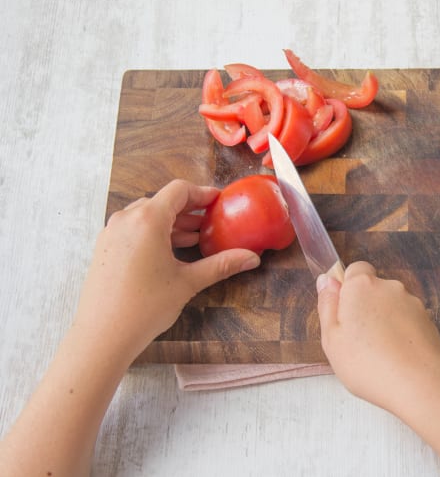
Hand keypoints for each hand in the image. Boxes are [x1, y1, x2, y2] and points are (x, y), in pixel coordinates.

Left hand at [74, 179, 259, 360]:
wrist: (102, 335)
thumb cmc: (144, 307)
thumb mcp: (188, 282)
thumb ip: (221, 265)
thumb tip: (251, 258)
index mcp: (148, 220)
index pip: (179, 190)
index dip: (202, 193)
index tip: (219, 201)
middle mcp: (126, 219)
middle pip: (163, 201)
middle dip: (189, 210)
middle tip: (211, 223)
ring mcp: (112, 233)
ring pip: (147, 215)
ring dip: (172, 222)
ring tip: (194, 238)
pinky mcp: (105, 248)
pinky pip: (133, 229)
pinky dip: (154, 233)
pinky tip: (169, 252)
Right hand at [316, 261, 439, 411]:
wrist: (418, 383)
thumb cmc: (367, 362)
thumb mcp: (332, 337)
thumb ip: (327, 304)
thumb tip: (327, 280)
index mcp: (362, 286)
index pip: (355, 270)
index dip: (347, 289)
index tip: (343, 314)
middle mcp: (390, 287)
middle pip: (373, 290)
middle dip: (365, 308)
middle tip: (356, 341)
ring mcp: (412, 303)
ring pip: (391, 307)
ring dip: (384, 322)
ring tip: (378, 354)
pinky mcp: (428, 321)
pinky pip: (407, 322)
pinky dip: (401, 334)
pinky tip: (396, 358)